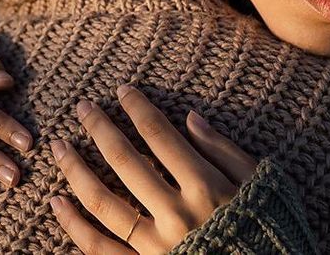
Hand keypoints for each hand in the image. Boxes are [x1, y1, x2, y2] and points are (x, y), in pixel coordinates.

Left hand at [49, 85, 256, 253]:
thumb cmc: (272, 233)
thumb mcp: (263, 185)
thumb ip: (225, 151)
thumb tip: (190, 117)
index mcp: (206, 187)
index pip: (160, 135)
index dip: (137, 109)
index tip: (121, 91)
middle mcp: (176, 214)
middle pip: (124, 161)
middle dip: (98, 129)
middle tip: (82, 108)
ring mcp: (156, 246)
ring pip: (102, 201)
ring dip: (75, 170)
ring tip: (58, 147)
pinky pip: (100, 249)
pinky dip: (74, 225)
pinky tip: (56, 203)